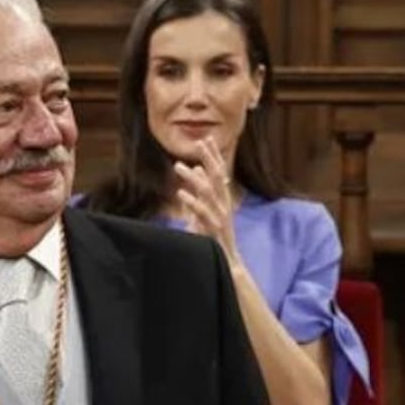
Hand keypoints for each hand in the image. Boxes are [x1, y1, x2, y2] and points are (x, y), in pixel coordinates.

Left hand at [172, 137, 239, 265]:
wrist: (227, 265)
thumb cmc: (213, 240)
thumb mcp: (203, 213)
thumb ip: (198, 193)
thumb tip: (194, 172)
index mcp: (221, 200)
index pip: (218, 173)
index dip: (213, 156)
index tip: (206, 139)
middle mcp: (223, 205)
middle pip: (218, 177)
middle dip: (210, 158)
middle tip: (200, 142)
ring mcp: (220, 217)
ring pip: (208, 192)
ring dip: (192, 179)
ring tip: (178, 167)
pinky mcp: (215, 230)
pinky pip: (203, 214)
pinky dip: (192, 203)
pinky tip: (180, 194)